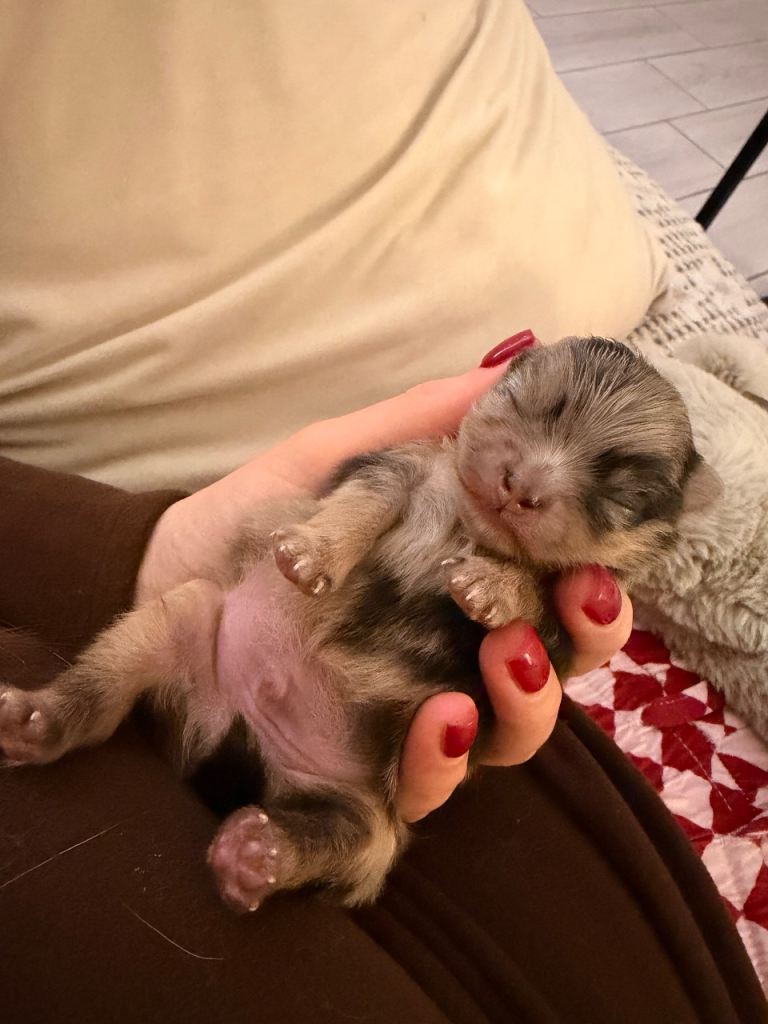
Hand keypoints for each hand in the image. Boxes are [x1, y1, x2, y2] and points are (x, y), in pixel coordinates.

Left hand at [136, 354, 632, 823]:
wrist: (153, 581)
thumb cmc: (249, 524)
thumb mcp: (331, 460)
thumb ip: (415, 425)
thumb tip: (509, 369)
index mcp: (449, 598)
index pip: (550, 611)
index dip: (591, 604)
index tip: (591, 575)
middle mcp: (441, 667)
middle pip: (545, 688)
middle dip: (565, 662)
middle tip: (540, 626)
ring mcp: (399, 729)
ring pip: (501, 748)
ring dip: (520, 713)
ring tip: (490, 670)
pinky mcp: (350, 781)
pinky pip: (413, 805)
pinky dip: (433, 774)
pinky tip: (429, 727)